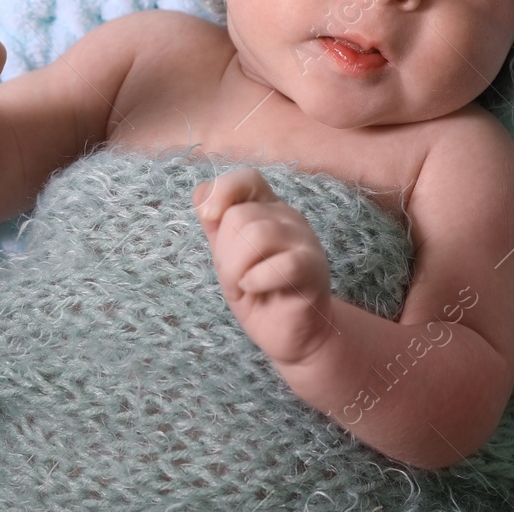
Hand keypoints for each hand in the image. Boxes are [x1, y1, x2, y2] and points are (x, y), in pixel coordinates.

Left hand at [193, 168, 336, 366]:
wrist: (291, 336)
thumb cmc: (258, 293)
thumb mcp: (228, 258)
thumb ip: (216, 226)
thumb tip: (200, 193)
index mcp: (268, 209)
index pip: (247, 178)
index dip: (223, 192)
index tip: (209, 218)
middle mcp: (288, 218)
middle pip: (241, 215)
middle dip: (225, 252)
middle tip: (235, 277)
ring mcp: (305, 241)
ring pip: (257, 235)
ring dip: (237, 269)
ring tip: (244, 286)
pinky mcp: (313, 268)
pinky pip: (281, 264)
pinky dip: (256, 280)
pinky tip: (255, 290)